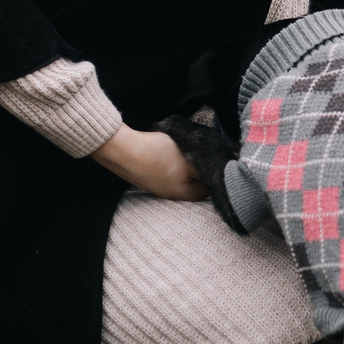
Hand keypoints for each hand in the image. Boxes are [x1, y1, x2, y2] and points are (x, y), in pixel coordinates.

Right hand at [92, 126, 206, 200]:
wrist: (123, 151)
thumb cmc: (158, 155)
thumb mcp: (189, 159)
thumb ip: (206, 166)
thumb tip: (220, 171)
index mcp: (184, 193)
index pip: (208, 189)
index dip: (213, 174)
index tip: (216, 160)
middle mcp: (170, 194)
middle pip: (193, 183)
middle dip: (198, 168)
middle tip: (200, 152)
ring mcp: (156, 186)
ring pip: (178, 176)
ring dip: (182, 163)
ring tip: (183, 149)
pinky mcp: (146, 176)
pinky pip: (164, 170)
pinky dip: (168, 161)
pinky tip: (165, 150)